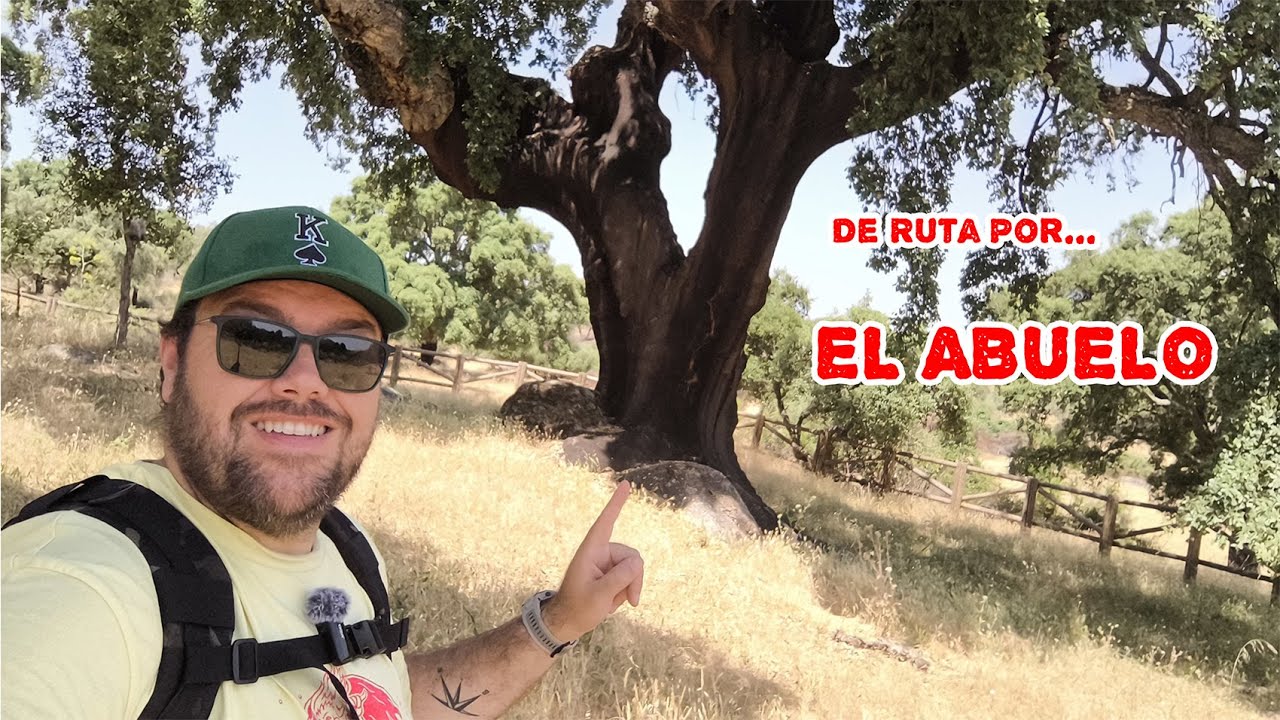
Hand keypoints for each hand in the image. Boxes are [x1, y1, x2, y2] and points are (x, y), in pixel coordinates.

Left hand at [544, 481, 644, 642]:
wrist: (567, 623)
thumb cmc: (577, 608)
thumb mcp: (600, 595)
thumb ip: (620, 577)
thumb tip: (637, 562)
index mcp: (591, 550)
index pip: (606, 522)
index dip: (616, 503)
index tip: (626, 484)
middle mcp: (601, 552)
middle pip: (632, 557)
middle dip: (634, 579)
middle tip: (629, 601)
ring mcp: (607, 563)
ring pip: (635, 568)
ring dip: (629, 588)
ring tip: (612, 603)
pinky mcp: (611, 573)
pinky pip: (631, 578)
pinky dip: (626, 592)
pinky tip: (612, 602)